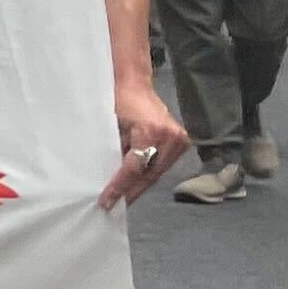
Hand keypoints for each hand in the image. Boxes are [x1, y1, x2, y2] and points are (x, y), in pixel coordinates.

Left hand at [105, 71, 187, 209]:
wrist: (133, 83)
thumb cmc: (118, 101)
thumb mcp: (110, 127)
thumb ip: (112, 152)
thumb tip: (106, 180)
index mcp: (151, 132)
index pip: (135, 167)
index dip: (120, 186)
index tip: (106, 200)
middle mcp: (170, 137)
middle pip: (149, 174)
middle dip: (130, 191)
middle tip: (113, 206)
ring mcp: (179, 140)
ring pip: (156, 173)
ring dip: (139, 187)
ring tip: (122, 200)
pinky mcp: (181, 142)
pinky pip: (161, 165)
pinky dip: (147, 175)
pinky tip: (133, 186)